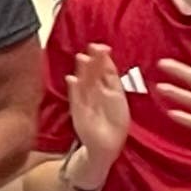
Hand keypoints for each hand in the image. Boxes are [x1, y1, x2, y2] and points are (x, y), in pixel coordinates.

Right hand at [65, 42, 132, 164]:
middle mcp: (94, 91)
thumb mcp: (117, 96)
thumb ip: (112, 79)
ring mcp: (85, 100)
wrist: (108, 143)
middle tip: (91, 47)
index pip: (103, 69)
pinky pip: (76, 98)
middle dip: (92, 61)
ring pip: (84, 82)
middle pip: (92, 73)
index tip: (103, 46)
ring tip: (81, 58)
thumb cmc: (115, 121)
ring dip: (82, 71)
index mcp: (106, 87)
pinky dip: (74, 89)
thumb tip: (107, 62)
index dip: (103, 58)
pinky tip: (72, 79)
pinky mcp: (78, 111)